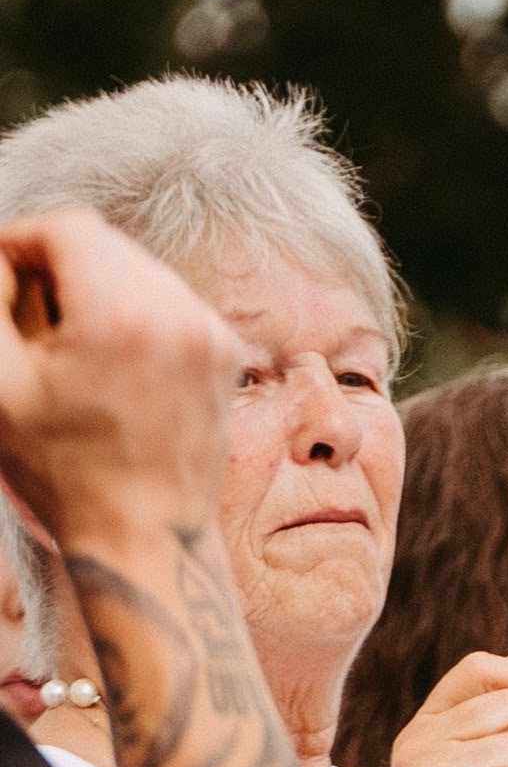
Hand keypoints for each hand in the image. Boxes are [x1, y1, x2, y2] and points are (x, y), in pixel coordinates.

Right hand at [0, 211, 241, 528]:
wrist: (145, 538)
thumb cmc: (63, 470)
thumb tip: (2, 261)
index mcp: (123, 314)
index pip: (67, 228)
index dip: (19, 244)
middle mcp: (181, 314)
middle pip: (105, 244)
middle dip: (56, 267)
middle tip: (25, 321)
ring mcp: (212, 335)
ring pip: (138, 271)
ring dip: (93, 289)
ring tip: (64, 348)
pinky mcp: (226, 357)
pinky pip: (169, 305)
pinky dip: (131, 314)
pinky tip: (105, 364)